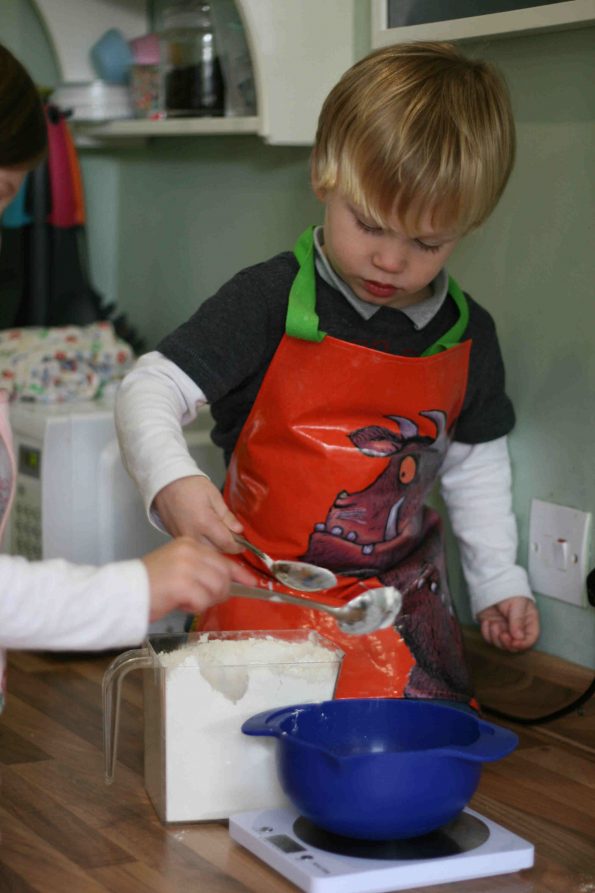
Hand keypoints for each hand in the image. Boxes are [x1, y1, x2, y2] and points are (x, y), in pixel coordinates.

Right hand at [142, 537, 256, 620]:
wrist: (125, 590)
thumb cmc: (150, 582)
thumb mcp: (178, 566)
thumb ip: (201, 568)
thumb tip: (227, 582)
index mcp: (189, 543)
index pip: (223, 559)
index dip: (240, 573)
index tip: (253, 582)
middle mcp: (190, 551)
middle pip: (224, 575)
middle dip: (220, 592)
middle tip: (202, 599)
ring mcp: (187, 567)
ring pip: (217, 589)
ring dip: (206, 601)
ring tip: (187, 600)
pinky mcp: (183, 584)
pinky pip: (203, 601)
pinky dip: (195, 607)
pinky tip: (180, 603)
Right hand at [153, 475, 243, 553]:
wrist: (166, 483)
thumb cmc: (190, 485)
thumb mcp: (214, 496)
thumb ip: (227, 516)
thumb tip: (238, 530)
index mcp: (205, 523)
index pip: (226, 544)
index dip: (238, 546)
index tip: (243, 544)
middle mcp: (193, 534)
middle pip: (216, 551)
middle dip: (227, 547)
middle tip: (233, 538)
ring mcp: (183, 538)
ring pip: (204, 551)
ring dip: (215, 548)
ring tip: (220, 536)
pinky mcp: (176, 537)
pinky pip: (194, 546)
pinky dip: (203, 545)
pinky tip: (206, 535)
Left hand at [477, 596, 539, 651]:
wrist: (491, 583)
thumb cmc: (509, 591)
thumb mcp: (517, 604)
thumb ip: (518, 621)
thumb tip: (519, 638)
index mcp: (528, 622)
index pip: (530, 638)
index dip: (523, 644)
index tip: (514, 642)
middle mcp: (517, 628)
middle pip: (515, 646)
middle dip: (508, 643)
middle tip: (502, 634)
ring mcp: (503, 628)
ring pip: (501, 644)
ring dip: (496, 637)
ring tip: (493, 624)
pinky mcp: (491, 627)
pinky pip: (488, 638)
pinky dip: (486, 633)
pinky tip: (486, 622)